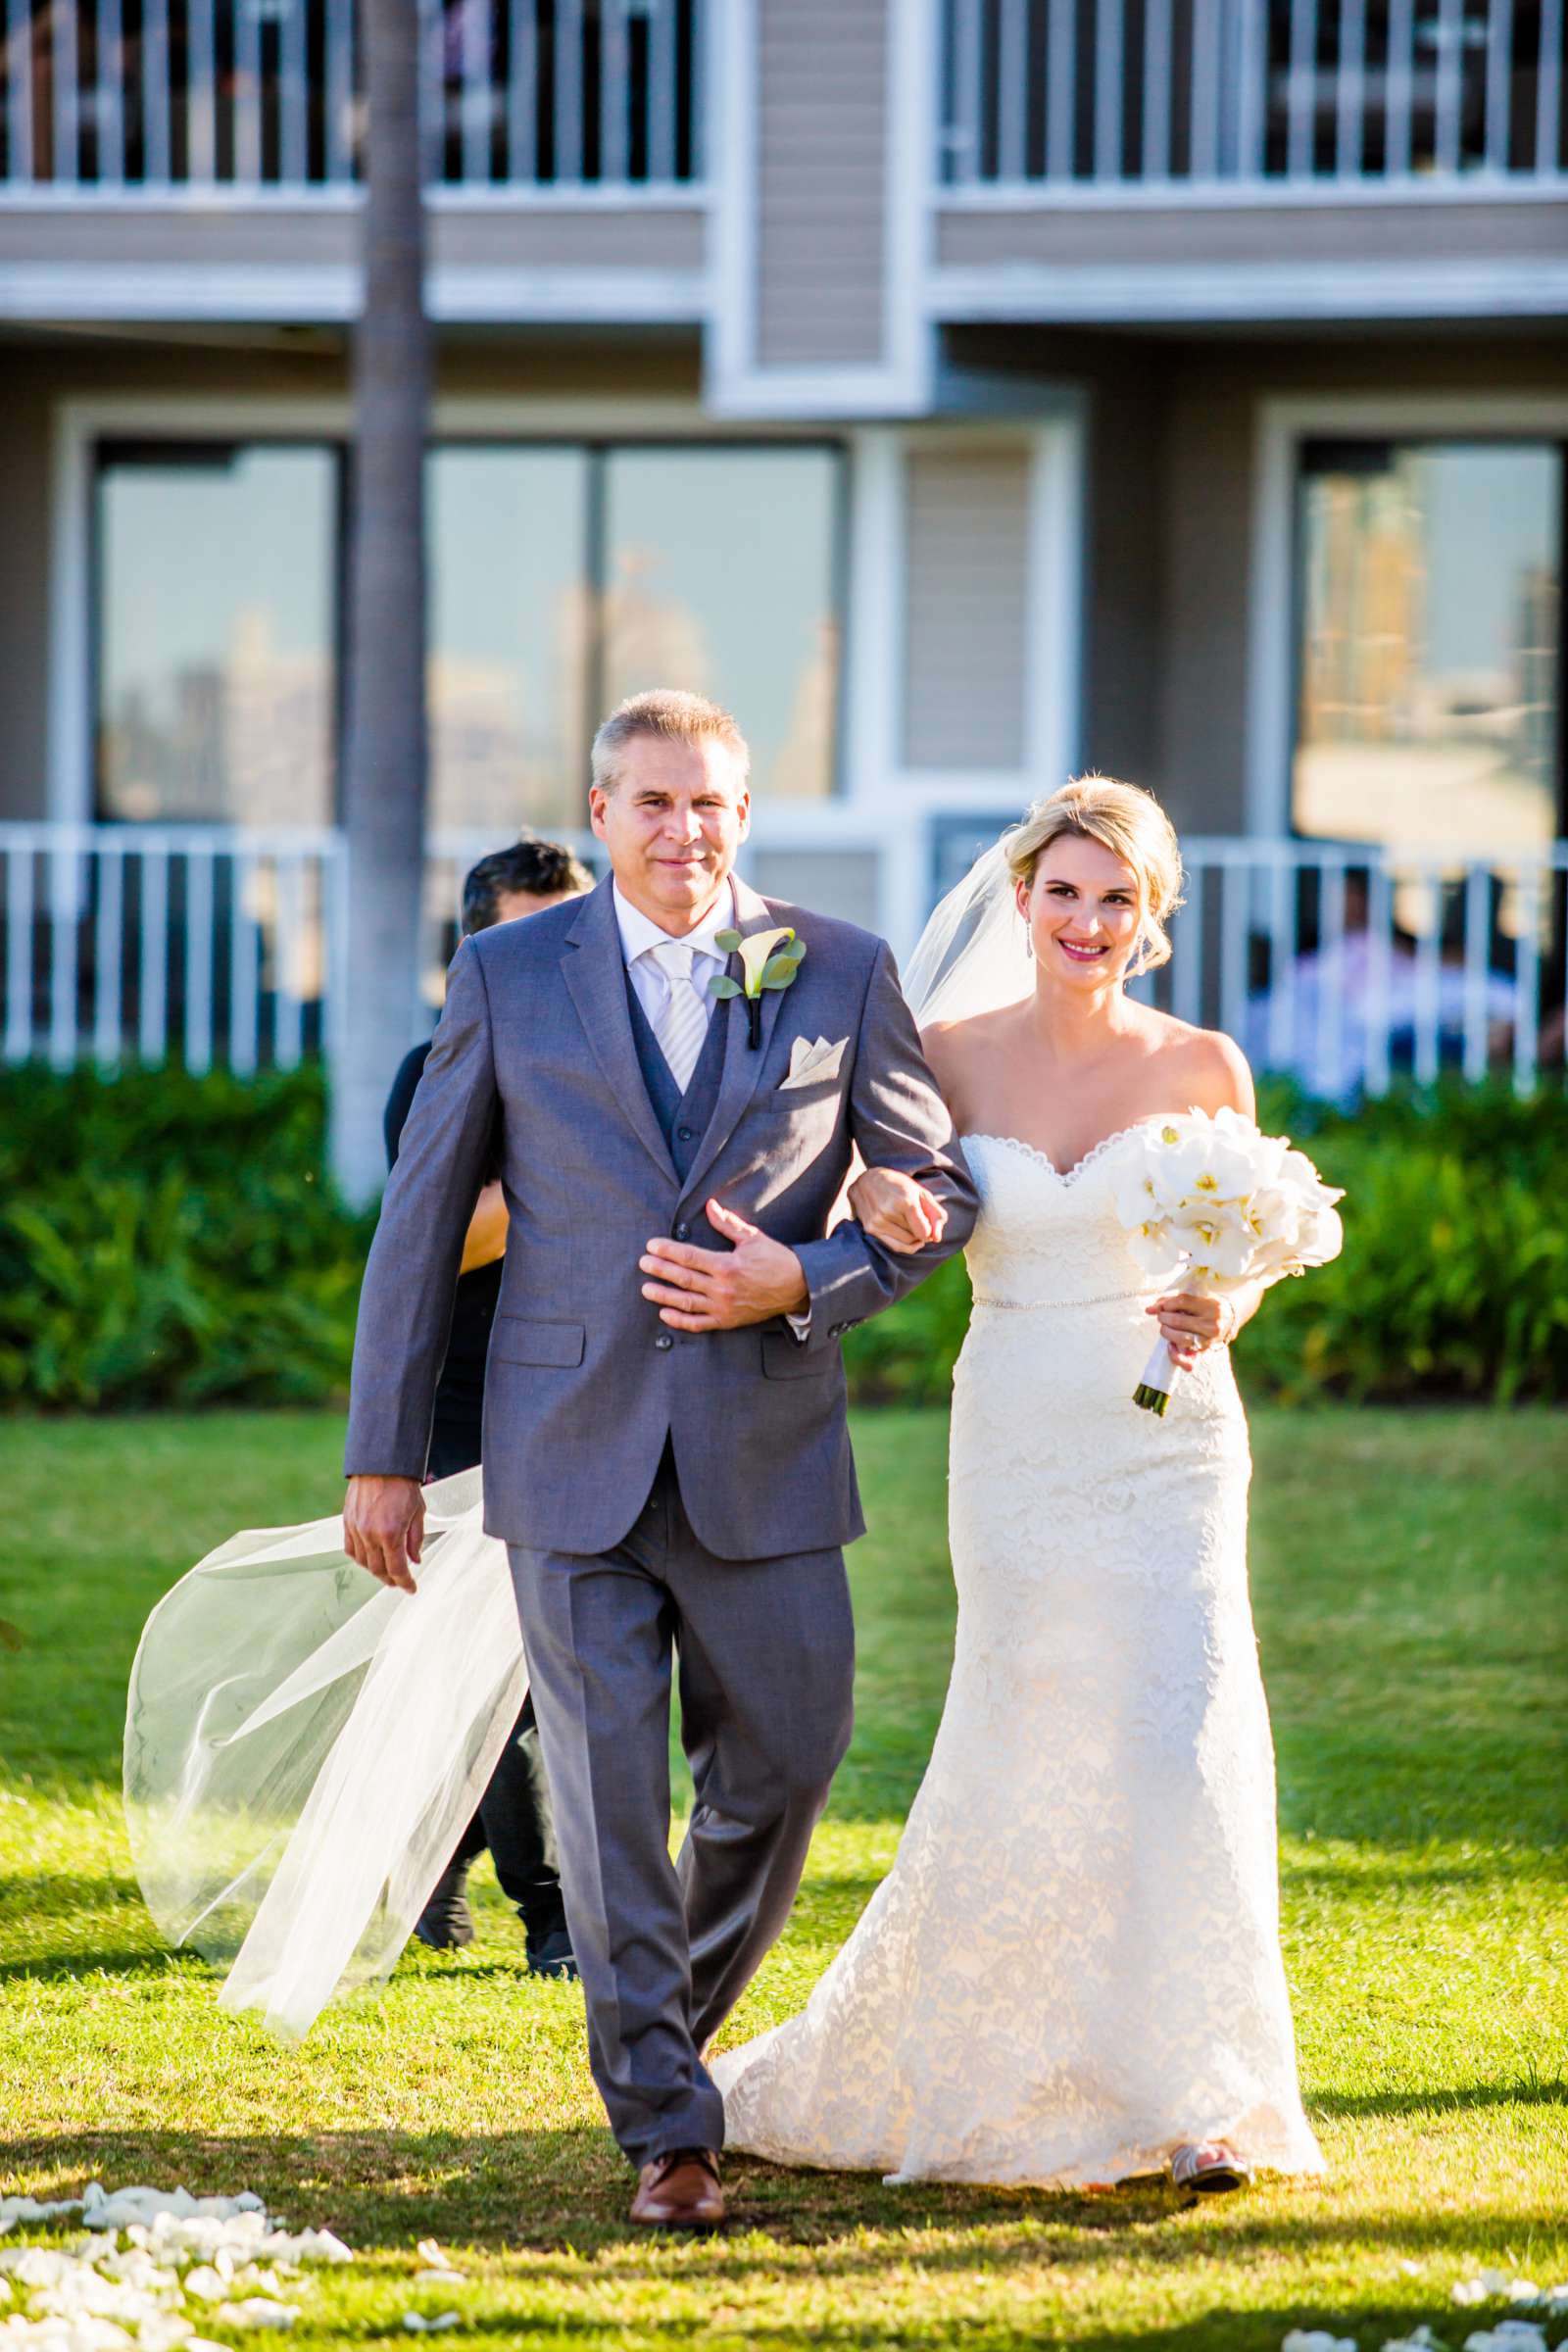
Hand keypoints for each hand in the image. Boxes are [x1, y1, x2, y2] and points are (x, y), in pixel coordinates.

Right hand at [344, 1474, 425, 1592]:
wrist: (381, 1463)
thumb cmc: (404, 1485)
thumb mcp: (418, 1512)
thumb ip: (415, 1539)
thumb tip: (415, 1561)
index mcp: (391, 1534)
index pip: (397, 1569)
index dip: (405, 1583)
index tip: (412, 1589)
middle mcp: (370, 1535)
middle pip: (378, 1570)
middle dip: (391, 1580)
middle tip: (400, 1582)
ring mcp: (356, 1529)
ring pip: (363, 1562)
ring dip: (376, 1571)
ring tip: (387, 1571)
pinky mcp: (347, 1522)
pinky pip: (351, 1549)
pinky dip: (360, 1558)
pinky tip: (370, 1558)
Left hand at [640, 1199, 809, 1330]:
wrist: (797, 1287)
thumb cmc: (775, 1259)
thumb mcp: (753, 1237)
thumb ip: (728, 1224)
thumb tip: (710, 1206)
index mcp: (727, 1265)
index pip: (689, 1257)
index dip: (667, 1251)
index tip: (651, 1245)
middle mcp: (723, 1288)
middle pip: (683, 1278)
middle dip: (660, 1270)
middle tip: (642, 1263)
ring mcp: (724, 1307)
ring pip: (686, 1303)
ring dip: (663, 1296)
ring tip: (645, 1289)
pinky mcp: (727, 1321)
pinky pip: (698, 1324)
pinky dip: (680, 1321)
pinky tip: (664, 1314)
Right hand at [847, 1166, 946, 1255]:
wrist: (866, 1181)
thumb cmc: (898, 1185)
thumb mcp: (921, 1193)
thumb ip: (936, 1214)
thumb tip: (937, 1239)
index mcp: (905, 1201)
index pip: (924, 1232)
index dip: (930, 1230)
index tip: (927, 1222)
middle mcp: (889, 1212)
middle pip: (915, 1237)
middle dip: (920, 1232)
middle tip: (918, 1219)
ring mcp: (877, 1222)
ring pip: (906, 1243)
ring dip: (912, 1238)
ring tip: (909, 1223)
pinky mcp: (870, 1229)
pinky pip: (894, 1246)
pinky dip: (904, 1245)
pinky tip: (907, 1236)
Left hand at [1147, 1290, 1233, 1368]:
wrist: (1228, 1320)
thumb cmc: (1206, 1306)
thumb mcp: (1195, 1299)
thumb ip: (1172, 1301)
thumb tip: (1149, 1310)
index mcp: (1211, 1306)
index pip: (1182, 1301)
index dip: (1168, 1303)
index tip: (1165, 1306)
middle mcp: (1212, 1325)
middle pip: (1178, 1321)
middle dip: (1164, 1318)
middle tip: (1162, 1317)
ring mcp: (1208, 1341)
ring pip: (1181, 1339)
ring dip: (1167, 1332)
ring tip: (1166, 1328)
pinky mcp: (1204, 1353)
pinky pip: (1188, 1362)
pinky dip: (1175, 1356)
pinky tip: (1170, 1346)